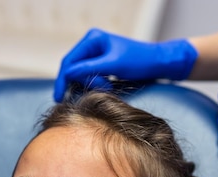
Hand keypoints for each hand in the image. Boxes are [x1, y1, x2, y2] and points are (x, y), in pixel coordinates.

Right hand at [54, 28, 196, 101]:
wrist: (158, 63)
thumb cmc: (139, 61)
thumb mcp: (113, 64)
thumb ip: (89, 68)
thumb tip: (68, 74)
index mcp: (92, 39)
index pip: (69, 61)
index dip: (63, 80)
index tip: (59, 97)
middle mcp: (91, 44)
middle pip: (73, 68)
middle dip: (78, 82)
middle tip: (84, 95)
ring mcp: (96, 54)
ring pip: (81, 74)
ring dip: (89, 83)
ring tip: (106, 88)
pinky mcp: (102, 63)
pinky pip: (90, 76)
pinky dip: (94, 83)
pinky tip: (105, 87)